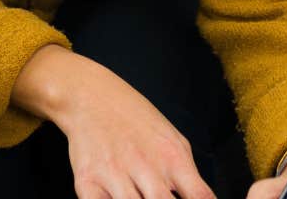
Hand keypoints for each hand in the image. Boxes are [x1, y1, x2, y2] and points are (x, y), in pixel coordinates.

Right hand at [18, 45, 214, 198]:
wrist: (92, 97)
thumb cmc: (135, 119)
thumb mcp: (172, 139)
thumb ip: (186, 174)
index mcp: (172, 157)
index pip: (199, 195)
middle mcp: (145, 166)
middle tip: (162, 197)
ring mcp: (115, 175)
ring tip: (139, 194)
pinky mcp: (87, 182)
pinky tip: (113, 196)